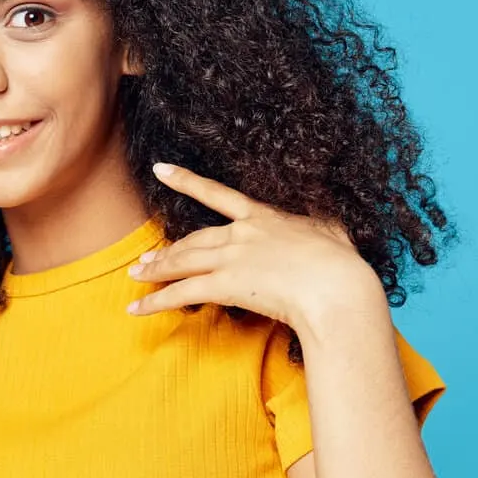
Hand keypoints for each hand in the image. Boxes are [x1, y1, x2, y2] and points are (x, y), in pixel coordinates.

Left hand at [126, 163, 382, 330]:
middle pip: (192, 240)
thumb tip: (331, 219)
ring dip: (156, 270)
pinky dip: (155, 302)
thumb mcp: (334, 231)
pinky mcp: (225, 284)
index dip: (185, 180)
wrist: (336, 286)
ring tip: (136, 276)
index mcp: (262, 217)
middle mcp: (240, 234)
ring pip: (182, 262)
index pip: (216, 194)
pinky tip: (136, 308)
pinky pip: (181, 293)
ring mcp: (230, 258)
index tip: (160, 170)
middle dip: (166, 251)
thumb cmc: (342, 263)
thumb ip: (322, 224)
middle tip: (143, 259)